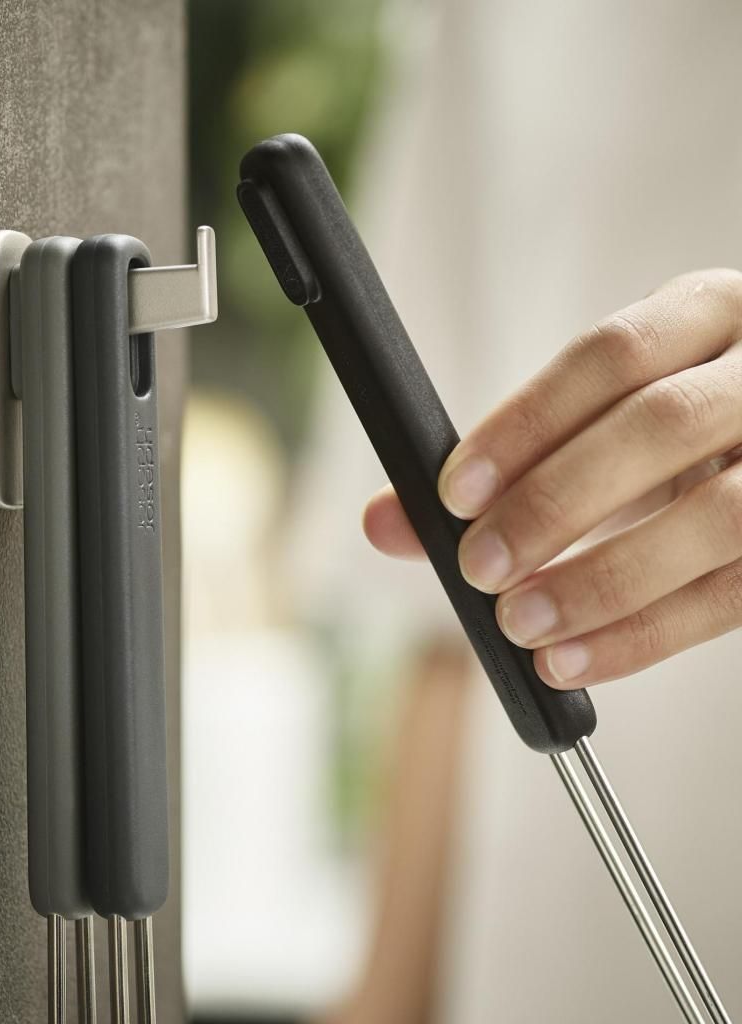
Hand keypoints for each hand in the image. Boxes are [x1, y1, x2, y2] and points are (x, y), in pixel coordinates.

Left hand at [364, 269, 741, 688]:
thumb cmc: (666, 435)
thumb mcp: (596, 425)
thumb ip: (498, 467)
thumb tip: (385, 523)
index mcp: (706, 314)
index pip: (610, 355)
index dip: (526, 425)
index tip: (454, 493)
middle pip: (661, 427)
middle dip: (554, 503)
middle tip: (477, 566)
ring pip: (718, 516)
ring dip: (602, 580)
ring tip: (519, 624)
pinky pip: (734, 595)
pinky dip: (644, 636)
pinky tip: (572, 659)